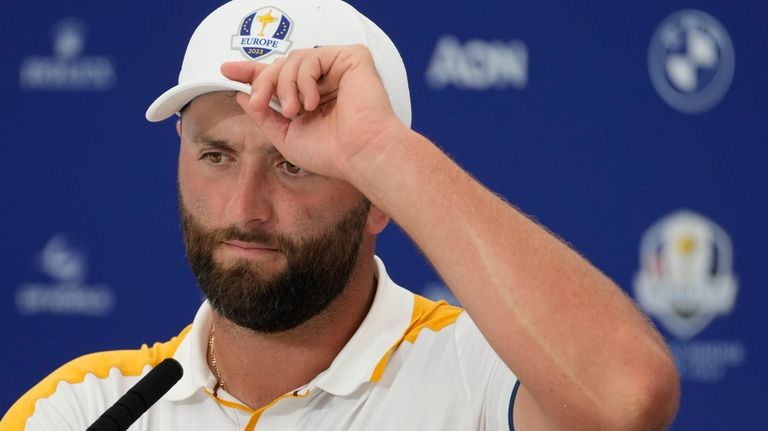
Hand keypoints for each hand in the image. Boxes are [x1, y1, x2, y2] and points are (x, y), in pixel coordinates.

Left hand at [220, 45, 406, 179]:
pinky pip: (312, 56)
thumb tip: (243, 96)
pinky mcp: (352, 59)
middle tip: (258, 103)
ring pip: (293, 60)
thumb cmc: (331, 153)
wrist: (360, 154)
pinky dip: (305, 79)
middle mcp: (326, 82)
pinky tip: (313, 102)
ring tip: (295, 111)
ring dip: (285, 85)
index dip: (253, 72)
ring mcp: (339, 69)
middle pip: (281, 66)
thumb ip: (264, 115)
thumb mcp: (286, 137)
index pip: (280, 78)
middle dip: (263, 82)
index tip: (227, 71)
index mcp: (312, 99)